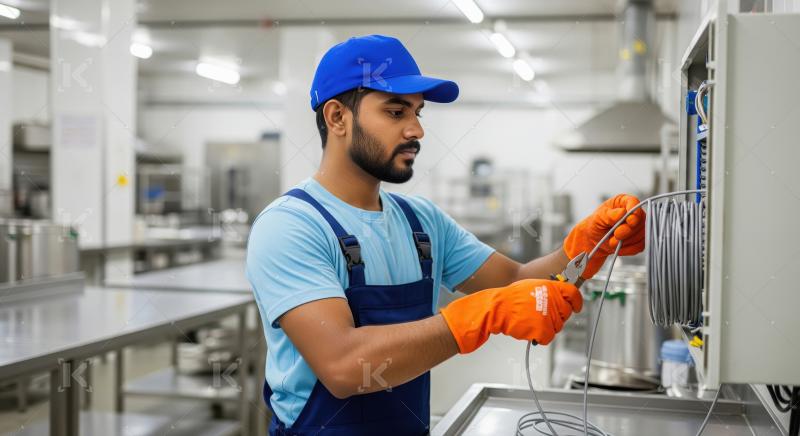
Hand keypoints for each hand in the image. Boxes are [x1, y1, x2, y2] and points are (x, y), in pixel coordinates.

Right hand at [440, 279, 582, 353]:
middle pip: (566, 313)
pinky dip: (540, 337)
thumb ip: (549, 289)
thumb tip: (560, 295)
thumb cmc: (511, 297)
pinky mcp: (543, 330)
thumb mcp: (532, 285)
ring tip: (532, 320)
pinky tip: (530, 329)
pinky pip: (548, 337)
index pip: (573, 293)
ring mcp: (549, 316)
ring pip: (557, 326)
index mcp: (551, 287)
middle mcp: (553, 300)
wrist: (498, 308)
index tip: (576, 307)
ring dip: (547, 327)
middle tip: (544, 316)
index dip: (577, 302)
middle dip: (558, 316)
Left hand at [563, 194, 645, 278]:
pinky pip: (640, 246)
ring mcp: (638, 227)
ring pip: (641, 234)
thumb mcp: (597, 218)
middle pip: (640, 221)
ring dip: (626, 241)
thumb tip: (622, 213)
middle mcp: (633, 213)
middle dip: (627, 230)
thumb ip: (609, 215)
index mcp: (623, 202)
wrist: (591, 242)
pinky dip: (628, 249)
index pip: (634, 203)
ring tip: (612, 242)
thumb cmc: (593, 226)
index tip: (629, 220)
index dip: (634, 212)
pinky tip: (617, 248)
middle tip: (615, 235)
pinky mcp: (638, 240)